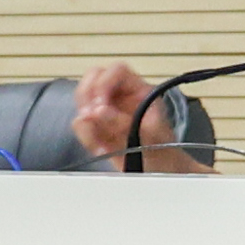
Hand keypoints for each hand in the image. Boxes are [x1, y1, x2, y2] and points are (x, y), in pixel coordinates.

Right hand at [72, 61, 190, 171]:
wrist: (160, 173)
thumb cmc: (163, 152)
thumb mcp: (149, 137)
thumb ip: (123, 124)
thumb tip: (98, 111)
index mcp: (139, 91)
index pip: (117, 71)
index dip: (104, 82)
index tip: (100, 103)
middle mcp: (121, 97)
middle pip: (93, 78)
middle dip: (87, 97)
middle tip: (90, 117)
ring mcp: (107, 111)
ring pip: (82, 100)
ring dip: (85, 120)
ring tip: (100, 140)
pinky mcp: (97, 128)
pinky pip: (81, 125)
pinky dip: (86, 138)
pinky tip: (102, 149)